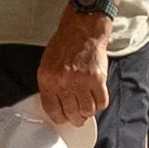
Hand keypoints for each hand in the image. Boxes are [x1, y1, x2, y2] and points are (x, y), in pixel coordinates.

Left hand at [37, 5, 110, 129]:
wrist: (82, 29)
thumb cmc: (65, 45)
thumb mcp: (47, 64)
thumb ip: (49, 86)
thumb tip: (56, 106)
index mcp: (48, 79)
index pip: (52, 109)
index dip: (59, 118)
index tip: (63, 118)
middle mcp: (64, 82)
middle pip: (71, 113)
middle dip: (75, 118)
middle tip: (78, 115)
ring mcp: (81, 81)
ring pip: (87, 111)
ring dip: (88, 112)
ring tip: (87, 107)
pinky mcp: (98, 79)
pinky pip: (101, 102)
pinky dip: (99, 104)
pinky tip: (96, 99)